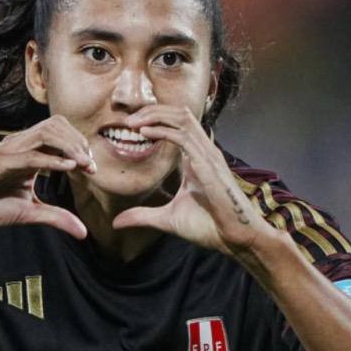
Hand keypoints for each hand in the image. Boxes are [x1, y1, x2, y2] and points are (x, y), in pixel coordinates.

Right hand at [0, 115, 94, 238]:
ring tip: (83, 165)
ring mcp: (7, 152)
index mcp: (26, 153)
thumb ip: (56, 217)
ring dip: (69, 146)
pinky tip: (68, 168)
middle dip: (79, 142)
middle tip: (90, 167)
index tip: (93, 171)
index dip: (80, 147)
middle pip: (56, 125)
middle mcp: (18, 146)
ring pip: (46, 132)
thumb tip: (83, 233)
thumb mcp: (28, 214)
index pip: (59, 135)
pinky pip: (29, 156)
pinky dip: (52, 160)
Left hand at [111, 105, 272, 255]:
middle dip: (151, 111)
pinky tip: (145, 133)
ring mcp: (207, 155)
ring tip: (133, 122)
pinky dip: (163, 131)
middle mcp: (202, 151)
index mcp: (195, 158)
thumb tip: (116, 222)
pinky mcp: (208, 165)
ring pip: (183, 118)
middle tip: (127, 120)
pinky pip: (185, 138)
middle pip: (178, 114)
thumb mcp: (166, 219)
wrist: (234, 239)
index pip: (176, 124)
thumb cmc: (208, 226)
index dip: (153, 118)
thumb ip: (142, 216)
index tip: (128, 127)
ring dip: (155, 116)